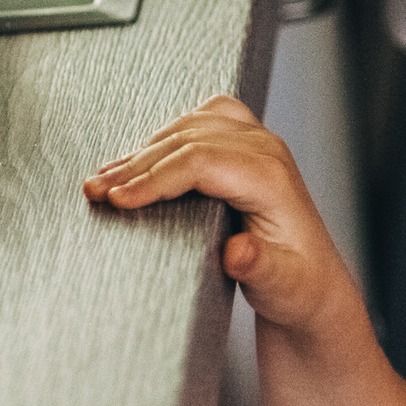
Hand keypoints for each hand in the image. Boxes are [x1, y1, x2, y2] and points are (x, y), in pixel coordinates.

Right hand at [84, 96, 348, 327]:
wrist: (312, 283)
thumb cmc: (297, 286)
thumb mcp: (282, 286)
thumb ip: (260, 268)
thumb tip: (238, 251)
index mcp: (271, 177)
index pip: (199, 160)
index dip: (153, 177)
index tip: (116, 201)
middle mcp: (266, 150)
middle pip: (187, 140)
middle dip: (134, 166)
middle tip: (93, 192)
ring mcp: (257, 142)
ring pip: (189, 126)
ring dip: (142, 150)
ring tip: (102, 178)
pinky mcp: (246, 145)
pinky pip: (201, 120)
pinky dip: (165, 135)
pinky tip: (138, 155)